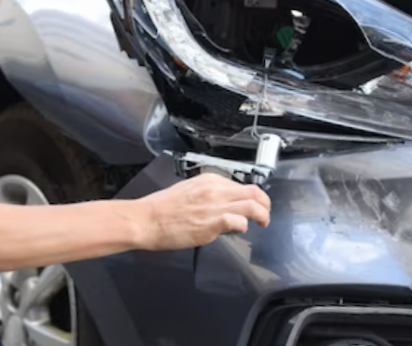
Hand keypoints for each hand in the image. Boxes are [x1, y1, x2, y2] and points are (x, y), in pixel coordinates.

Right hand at [134, 173, 270, 250]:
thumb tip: (219, 205)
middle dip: (264, 203)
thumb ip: (206, 195)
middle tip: (265, 213)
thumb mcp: (187, 191)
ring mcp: (214, 206)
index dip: (250, 196)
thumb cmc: (160, 209)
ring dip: (262, 215)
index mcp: (209, 180)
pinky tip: (241, 230)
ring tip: (263, 222)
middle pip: (253, 192)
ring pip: (252, 205)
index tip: (252, 204)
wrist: (146, 219)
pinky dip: (244, 226)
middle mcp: (215, 190)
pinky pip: (239, 222)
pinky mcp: (212, 223)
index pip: (240, 184)